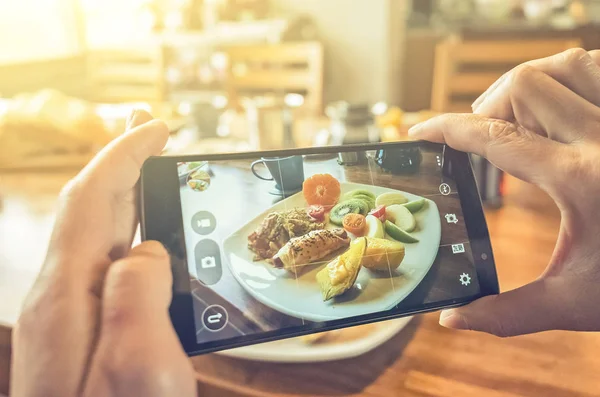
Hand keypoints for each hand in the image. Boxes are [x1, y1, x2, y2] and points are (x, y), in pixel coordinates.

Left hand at [11, 111, 196, 395]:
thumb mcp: (137, 369)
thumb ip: (137, 295)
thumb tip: (147, 250)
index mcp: (69, 295)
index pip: (92, 198)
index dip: (122, 155)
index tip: (155, 128)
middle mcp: (62, 297)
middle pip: (89, 208)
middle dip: (120, 163)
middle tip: (151, 135)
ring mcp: (70, 318)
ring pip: (98, 236)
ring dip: (126, 197)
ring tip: (154, 177)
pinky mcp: (85, 335)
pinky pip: (108, 268)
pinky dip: (130, 237)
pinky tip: (153, 246)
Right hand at [409, 48, 599, 336]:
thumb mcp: (576, 302)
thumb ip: (508, 313)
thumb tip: (451, 321)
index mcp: (579, 179)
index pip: (494, 137)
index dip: (447, 129)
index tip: (421, 131)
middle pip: (524, 86)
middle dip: (489, 107)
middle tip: (484, 140)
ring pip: (564, 66)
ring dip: (529, 88)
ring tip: (522, 122)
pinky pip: (598, 70)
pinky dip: (569, 79)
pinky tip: (562, 111)